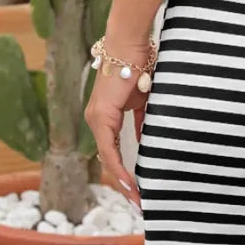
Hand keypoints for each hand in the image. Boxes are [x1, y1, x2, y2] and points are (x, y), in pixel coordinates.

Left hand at [84, 66, 146, 209]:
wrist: (129, 44)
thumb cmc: (140, 64)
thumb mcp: (144, 100)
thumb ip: (143, 120)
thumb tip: (147, 138)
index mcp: (105, 116)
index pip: (113, 150)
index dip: (124, 171)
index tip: (137, 189)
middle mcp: (96, 120)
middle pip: (109, 158)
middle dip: (124, 182)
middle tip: (139, 201)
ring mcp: (96, 119)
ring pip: (108, 157)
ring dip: (123, 179)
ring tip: (136, 197)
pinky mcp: (101, 116)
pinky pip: (109, 148)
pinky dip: (119, 165)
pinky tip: (131, 181)